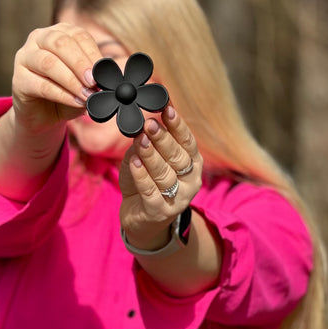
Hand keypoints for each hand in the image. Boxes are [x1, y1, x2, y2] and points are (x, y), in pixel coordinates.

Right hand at [12, 23, 100, 133]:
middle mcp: (39, 39)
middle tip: (94, 81)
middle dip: (80, 63)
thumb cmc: (66, 93)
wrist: (43, 116)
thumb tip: (106, 76)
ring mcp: (25, 57)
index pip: (78, 35)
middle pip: (61, 44)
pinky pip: (41, 85)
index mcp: (59, 33)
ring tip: (87, 94)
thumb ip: (93, 76)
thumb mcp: (84, 82)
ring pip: (49, 63)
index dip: (92, 53)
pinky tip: (76, 101)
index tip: (104, 71)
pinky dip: (62, 94)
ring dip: (71, 80)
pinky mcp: (18, 79)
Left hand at [119, 106, 202, 250]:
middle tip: (150, 123)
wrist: (140, 219)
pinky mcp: (160, 212)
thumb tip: (141, 124)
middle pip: (177, 157)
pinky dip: (142, 176)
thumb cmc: (146, 182)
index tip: (166, 109)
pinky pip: (151, 192)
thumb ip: (146, 142)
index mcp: (192, 164)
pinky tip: (135, 163)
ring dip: (152, 156)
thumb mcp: (147, 159)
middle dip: (163, 138)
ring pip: (164, 174)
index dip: (177, 125)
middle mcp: (190, 181)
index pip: (188, 141)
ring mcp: (177, 198)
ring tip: (141, 140)